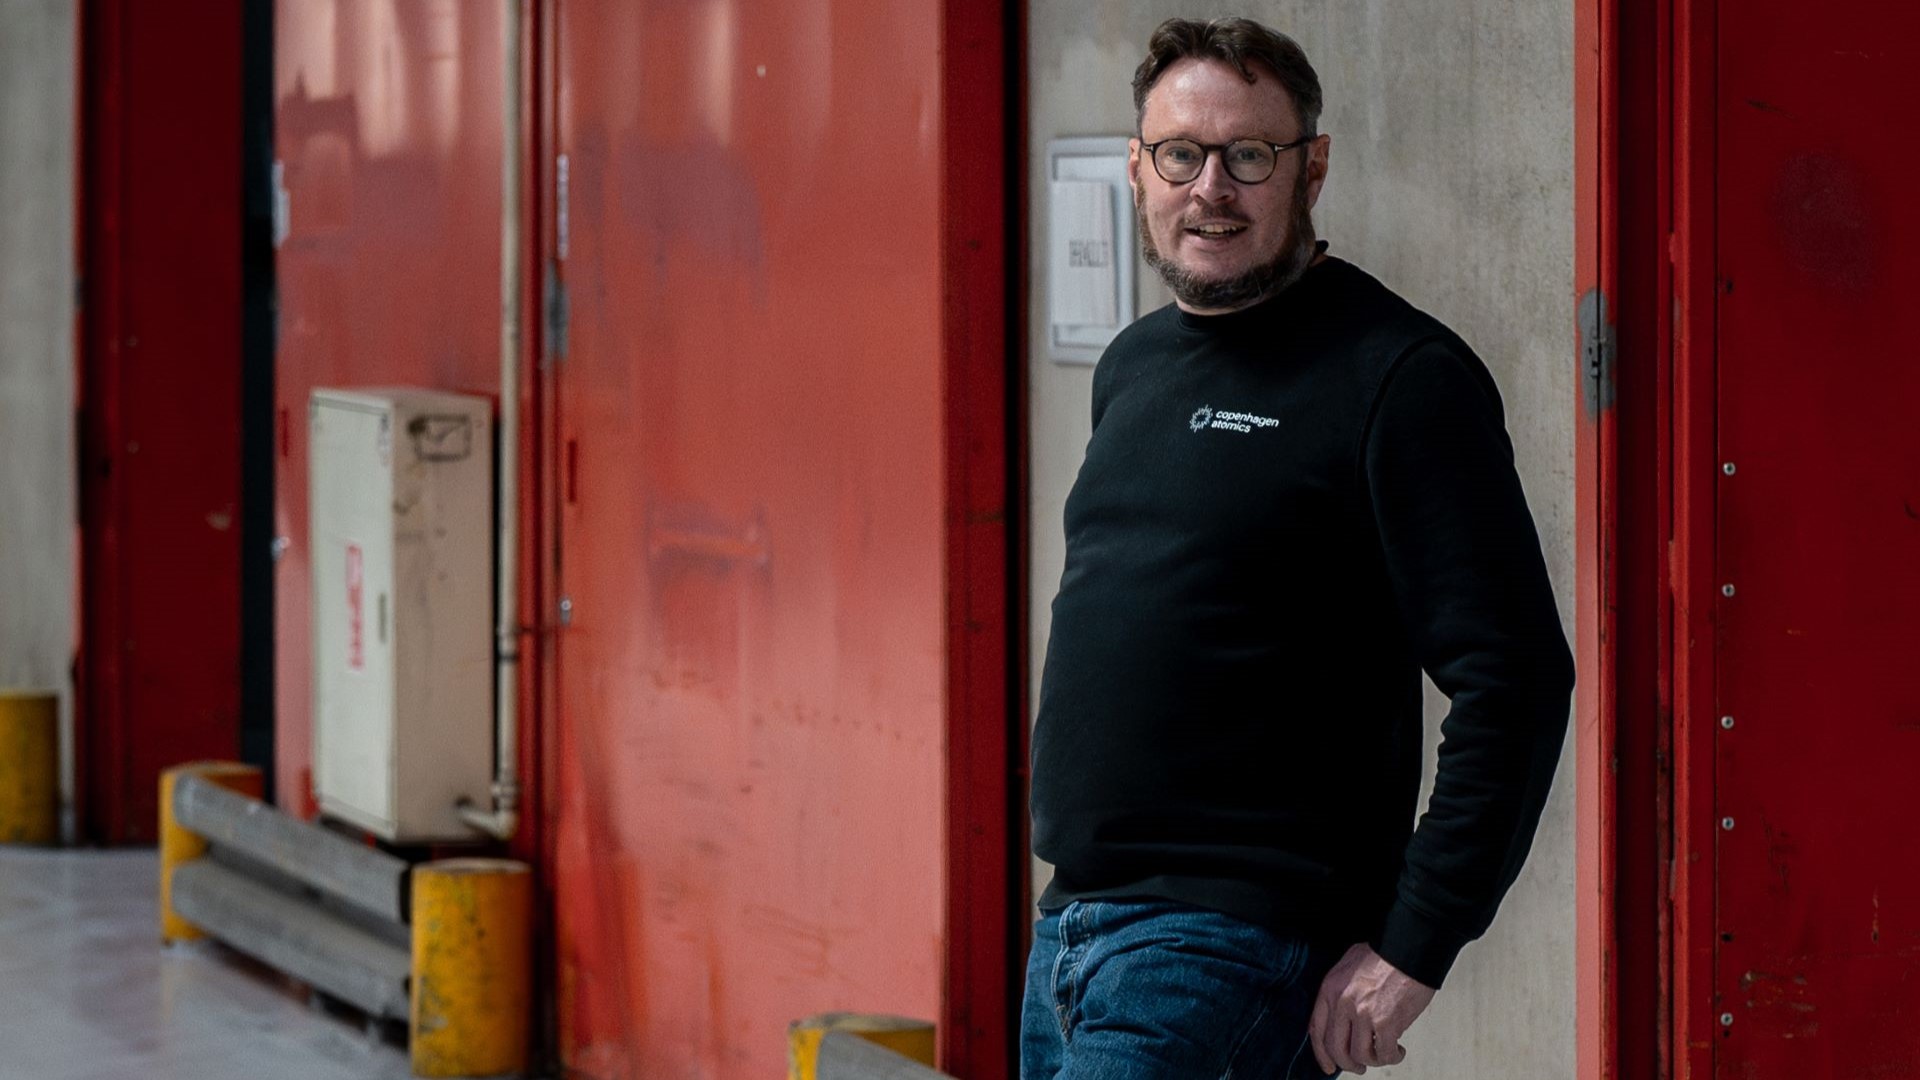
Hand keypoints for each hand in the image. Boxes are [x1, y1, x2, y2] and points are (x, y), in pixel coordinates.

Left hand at [1308, 943, 1435, 1073]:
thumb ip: (1340, 991)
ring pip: (1360, 1055)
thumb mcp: (1348, 965)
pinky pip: (1384, 1053)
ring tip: (1384, 1052)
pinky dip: (1392, 1056)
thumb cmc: (1383, 953)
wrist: (1407, 948)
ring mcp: (1363, 1015)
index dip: (1321, 1054)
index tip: (1328, 1066)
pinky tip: (1398, 1049)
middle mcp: (1342, 1004)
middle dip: (1348, 1063)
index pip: (1316, 1030)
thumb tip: (1341, 1016)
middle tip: (1359, 1067)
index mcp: (1330, 989)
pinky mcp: (1386, 1023)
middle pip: (1337, 1049)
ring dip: (1373, 1060)